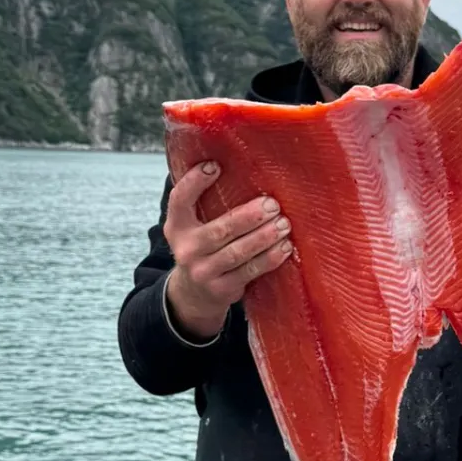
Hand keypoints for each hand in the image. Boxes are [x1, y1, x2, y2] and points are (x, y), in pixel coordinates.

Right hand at [163, 161, 292, 338]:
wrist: (194, 294)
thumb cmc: (204, 248)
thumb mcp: (194, 227)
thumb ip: (207, 204)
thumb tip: (243, 167)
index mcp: (177, 226)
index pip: (179, 200)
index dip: (193, 182)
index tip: (215, 166)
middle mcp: (186, 249)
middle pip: (219, 230)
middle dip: (249, 216)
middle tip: (272, 204)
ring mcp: (203, 272)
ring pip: (238, 252)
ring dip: (264, 237)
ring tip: (283, 224)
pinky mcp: (221, 289)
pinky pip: (250, 271)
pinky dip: (270, 259)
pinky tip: (285, 247)